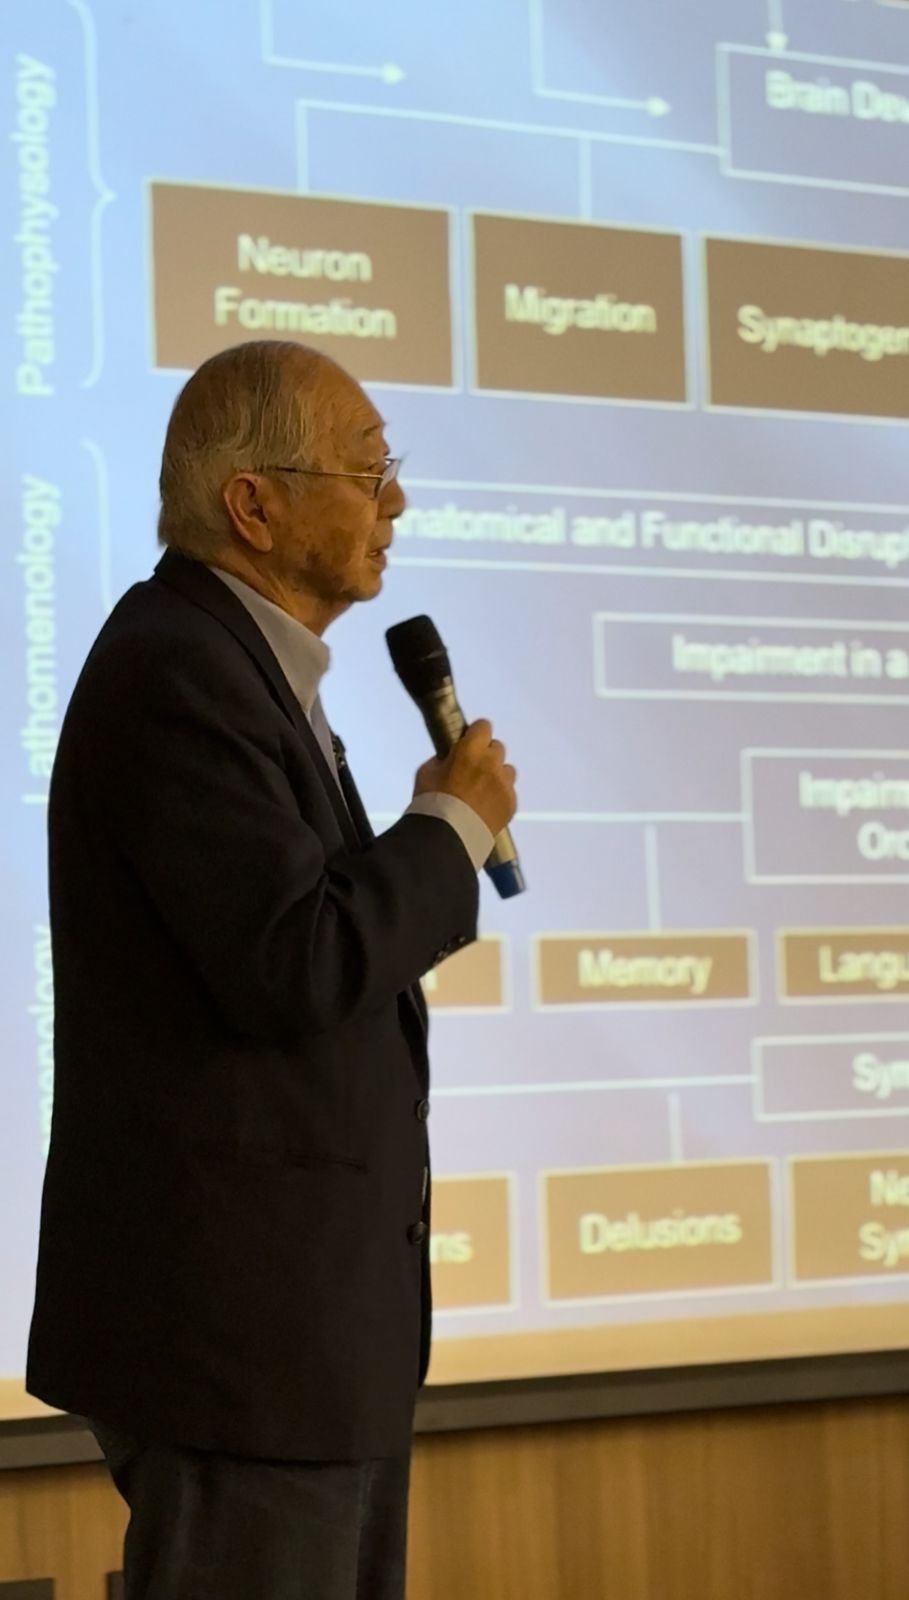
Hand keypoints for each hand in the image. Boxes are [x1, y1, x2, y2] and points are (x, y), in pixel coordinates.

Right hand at [413, 719, 517, 836]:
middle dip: (485, 755)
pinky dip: (499, 796)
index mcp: (470, 750)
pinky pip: (508, 792)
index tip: (468, 742)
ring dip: (495, 776)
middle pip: (496, 748)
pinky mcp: (511, 803)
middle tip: (471, 770)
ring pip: (506, 770)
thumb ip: (443, 759)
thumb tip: (450, 758)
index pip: (483, 726)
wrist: (448, 838)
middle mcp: (492, 763)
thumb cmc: (432, 803)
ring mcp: (504, 784)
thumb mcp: (427, 772)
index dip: (475, 734)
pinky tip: (484, 807)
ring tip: (480, 792)